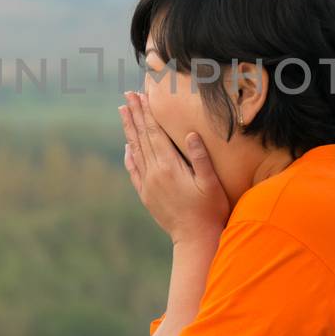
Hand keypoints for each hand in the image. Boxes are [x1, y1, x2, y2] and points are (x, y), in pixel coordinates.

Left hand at [119, 90, 230, 244]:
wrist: (195, 240)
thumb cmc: (210, 210)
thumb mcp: (211, 183)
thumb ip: (200, 158)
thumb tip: (190, 133)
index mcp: (170, 167)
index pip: (155, 133)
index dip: (148, 112)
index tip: (141, 95)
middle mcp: (155, 173)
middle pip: (142, 137)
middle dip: (135, 114)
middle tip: (127, 95)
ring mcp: (148, 184)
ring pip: (135, 150)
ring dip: (129, 130)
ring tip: (123, 111)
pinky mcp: (146, 195)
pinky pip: (133, 171)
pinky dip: (129, 156)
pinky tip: (127, 147)